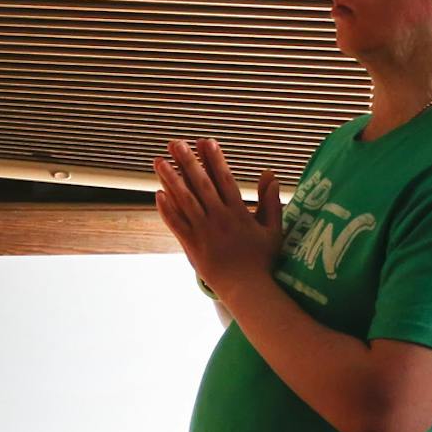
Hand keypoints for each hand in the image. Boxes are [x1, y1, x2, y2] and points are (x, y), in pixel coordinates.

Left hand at [154, 138, 281, 298]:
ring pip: (185, 201)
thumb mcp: (273, 229)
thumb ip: (271, 201)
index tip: (205, 141)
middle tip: (175, 143)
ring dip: (170, 179)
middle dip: (188, 161)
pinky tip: (158, 193)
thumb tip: (270, 174)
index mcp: (239, 213)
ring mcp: (204, 232)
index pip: (224, 179)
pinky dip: (167, 210)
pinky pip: (177, 225)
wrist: (247, 289)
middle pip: (201, 184)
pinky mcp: (192, 246)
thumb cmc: (262, 260)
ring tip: (159, 161)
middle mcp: (219, 219)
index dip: (214, 159)